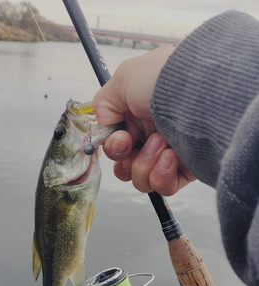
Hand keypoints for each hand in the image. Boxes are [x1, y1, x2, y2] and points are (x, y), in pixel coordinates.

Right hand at [92, 47, 194, 195]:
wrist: (200, 92)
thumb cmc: (164, 80)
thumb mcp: (122, 79)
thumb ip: (103, 105)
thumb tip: (105, 126)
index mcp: (140, 114)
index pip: (117, 143)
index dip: (113, 147)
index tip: (121, 139)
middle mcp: (155, 133)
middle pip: (126, 165)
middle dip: (126, 158)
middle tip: (134, 144)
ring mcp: (171, 152)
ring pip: (141, 179)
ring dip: (143, 164)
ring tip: (160, 142)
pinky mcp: (187, 170)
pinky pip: (163, 187)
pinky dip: (161, 175)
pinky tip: (171, 156)